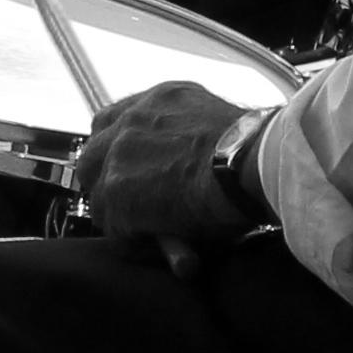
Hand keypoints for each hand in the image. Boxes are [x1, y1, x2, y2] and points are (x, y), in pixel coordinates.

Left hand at [71, 79, 262, 258]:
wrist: (257, 163)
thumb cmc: (260, 154)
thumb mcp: (225, 128)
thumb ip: (197, 138)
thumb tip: (197, 166)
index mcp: (159, 99)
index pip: (114, 122)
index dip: (119, 152)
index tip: (134, 174)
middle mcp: (131, 120)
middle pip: (92, 157)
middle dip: (108, 185)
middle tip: (138, 210)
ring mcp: (118, 155)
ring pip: (101, 196)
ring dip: (126, 219)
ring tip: (157, 237)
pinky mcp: (118, 192)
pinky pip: (117, 230)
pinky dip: (138, 245)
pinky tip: (171, 253)